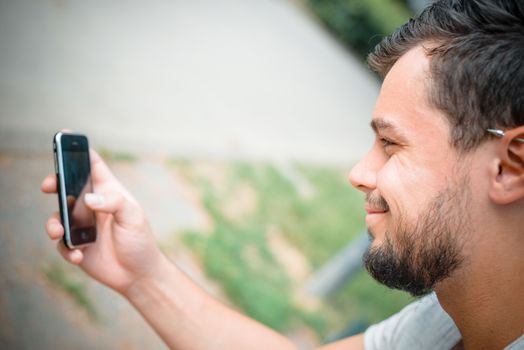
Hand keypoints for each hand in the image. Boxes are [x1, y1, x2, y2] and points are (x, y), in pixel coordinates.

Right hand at [42, 149, 166, 294]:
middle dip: (54, 182)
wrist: (138, 275)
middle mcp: (92, 206)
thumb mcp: (134, 217)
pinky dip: (66, 249)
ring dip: (53, 223)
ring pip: (57, 216)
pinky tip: (79, 256)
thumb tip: (88, 200)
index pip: (93, 166)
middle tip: (48, 185)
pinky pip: (61, 244)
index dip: (79, 151)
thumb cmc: (141, 241)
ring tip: (59, 231)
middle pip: (67, 187)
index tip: (66, 136)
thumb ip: (114, 203)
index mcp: (109, 192)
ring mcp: (82, 226)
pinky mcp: (76, 246)